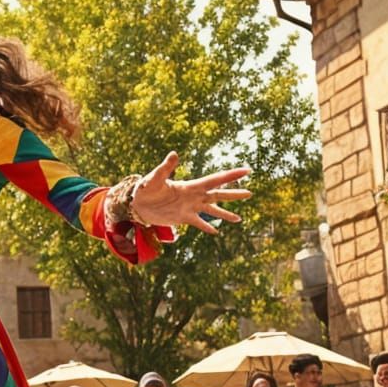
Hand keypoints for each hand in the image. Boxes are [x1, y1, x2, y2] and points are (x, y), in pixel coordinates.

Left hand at [129, 153, 251, 234]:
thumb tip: (174, 154)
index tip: (246, 171)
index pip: (214, 180)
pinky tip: (216, 232)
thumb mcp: (155, 178)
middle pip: (218, 195)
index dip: (231, 176)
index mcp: (190, 186)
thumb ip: (165, 168)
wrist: (136, 202)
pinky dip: (207, 228)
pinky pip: (198, 223)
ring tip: (239, 219)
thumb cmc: (144, 188)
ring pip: (212, 210)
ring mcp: (189, 207)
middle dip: (234, 194)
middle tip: (250, 193)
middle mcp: (193, 196)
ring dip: (225, 214)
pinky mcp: (183, 218)